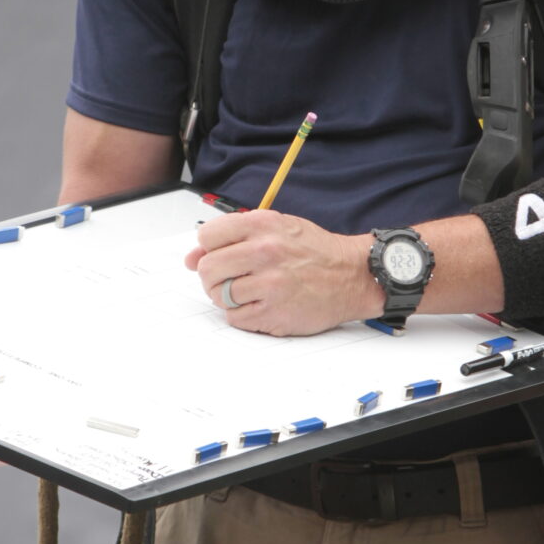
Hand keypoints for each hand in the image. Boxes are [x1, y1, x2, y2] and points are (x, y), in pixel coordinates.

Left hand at [185, 211, 379, 336]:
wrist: (352, 276)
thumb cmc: (314, 252)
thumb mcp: (276, 228)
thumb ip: (234, 237)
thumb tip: (191, 258)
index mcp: (263, 225)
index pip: (207, 237)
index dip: (208, 249)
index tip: (220, 255)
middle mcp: (265, 251)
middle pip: (208, 268)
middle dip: (212, 277)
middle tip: (228, 279)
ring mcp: (270, 284)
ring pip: (219, 295)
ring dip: (226, 297)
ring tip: (247, 293)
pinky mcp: (274, 312)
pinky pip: (235, 318)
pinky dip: (242, 315)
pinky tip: (259, 305)